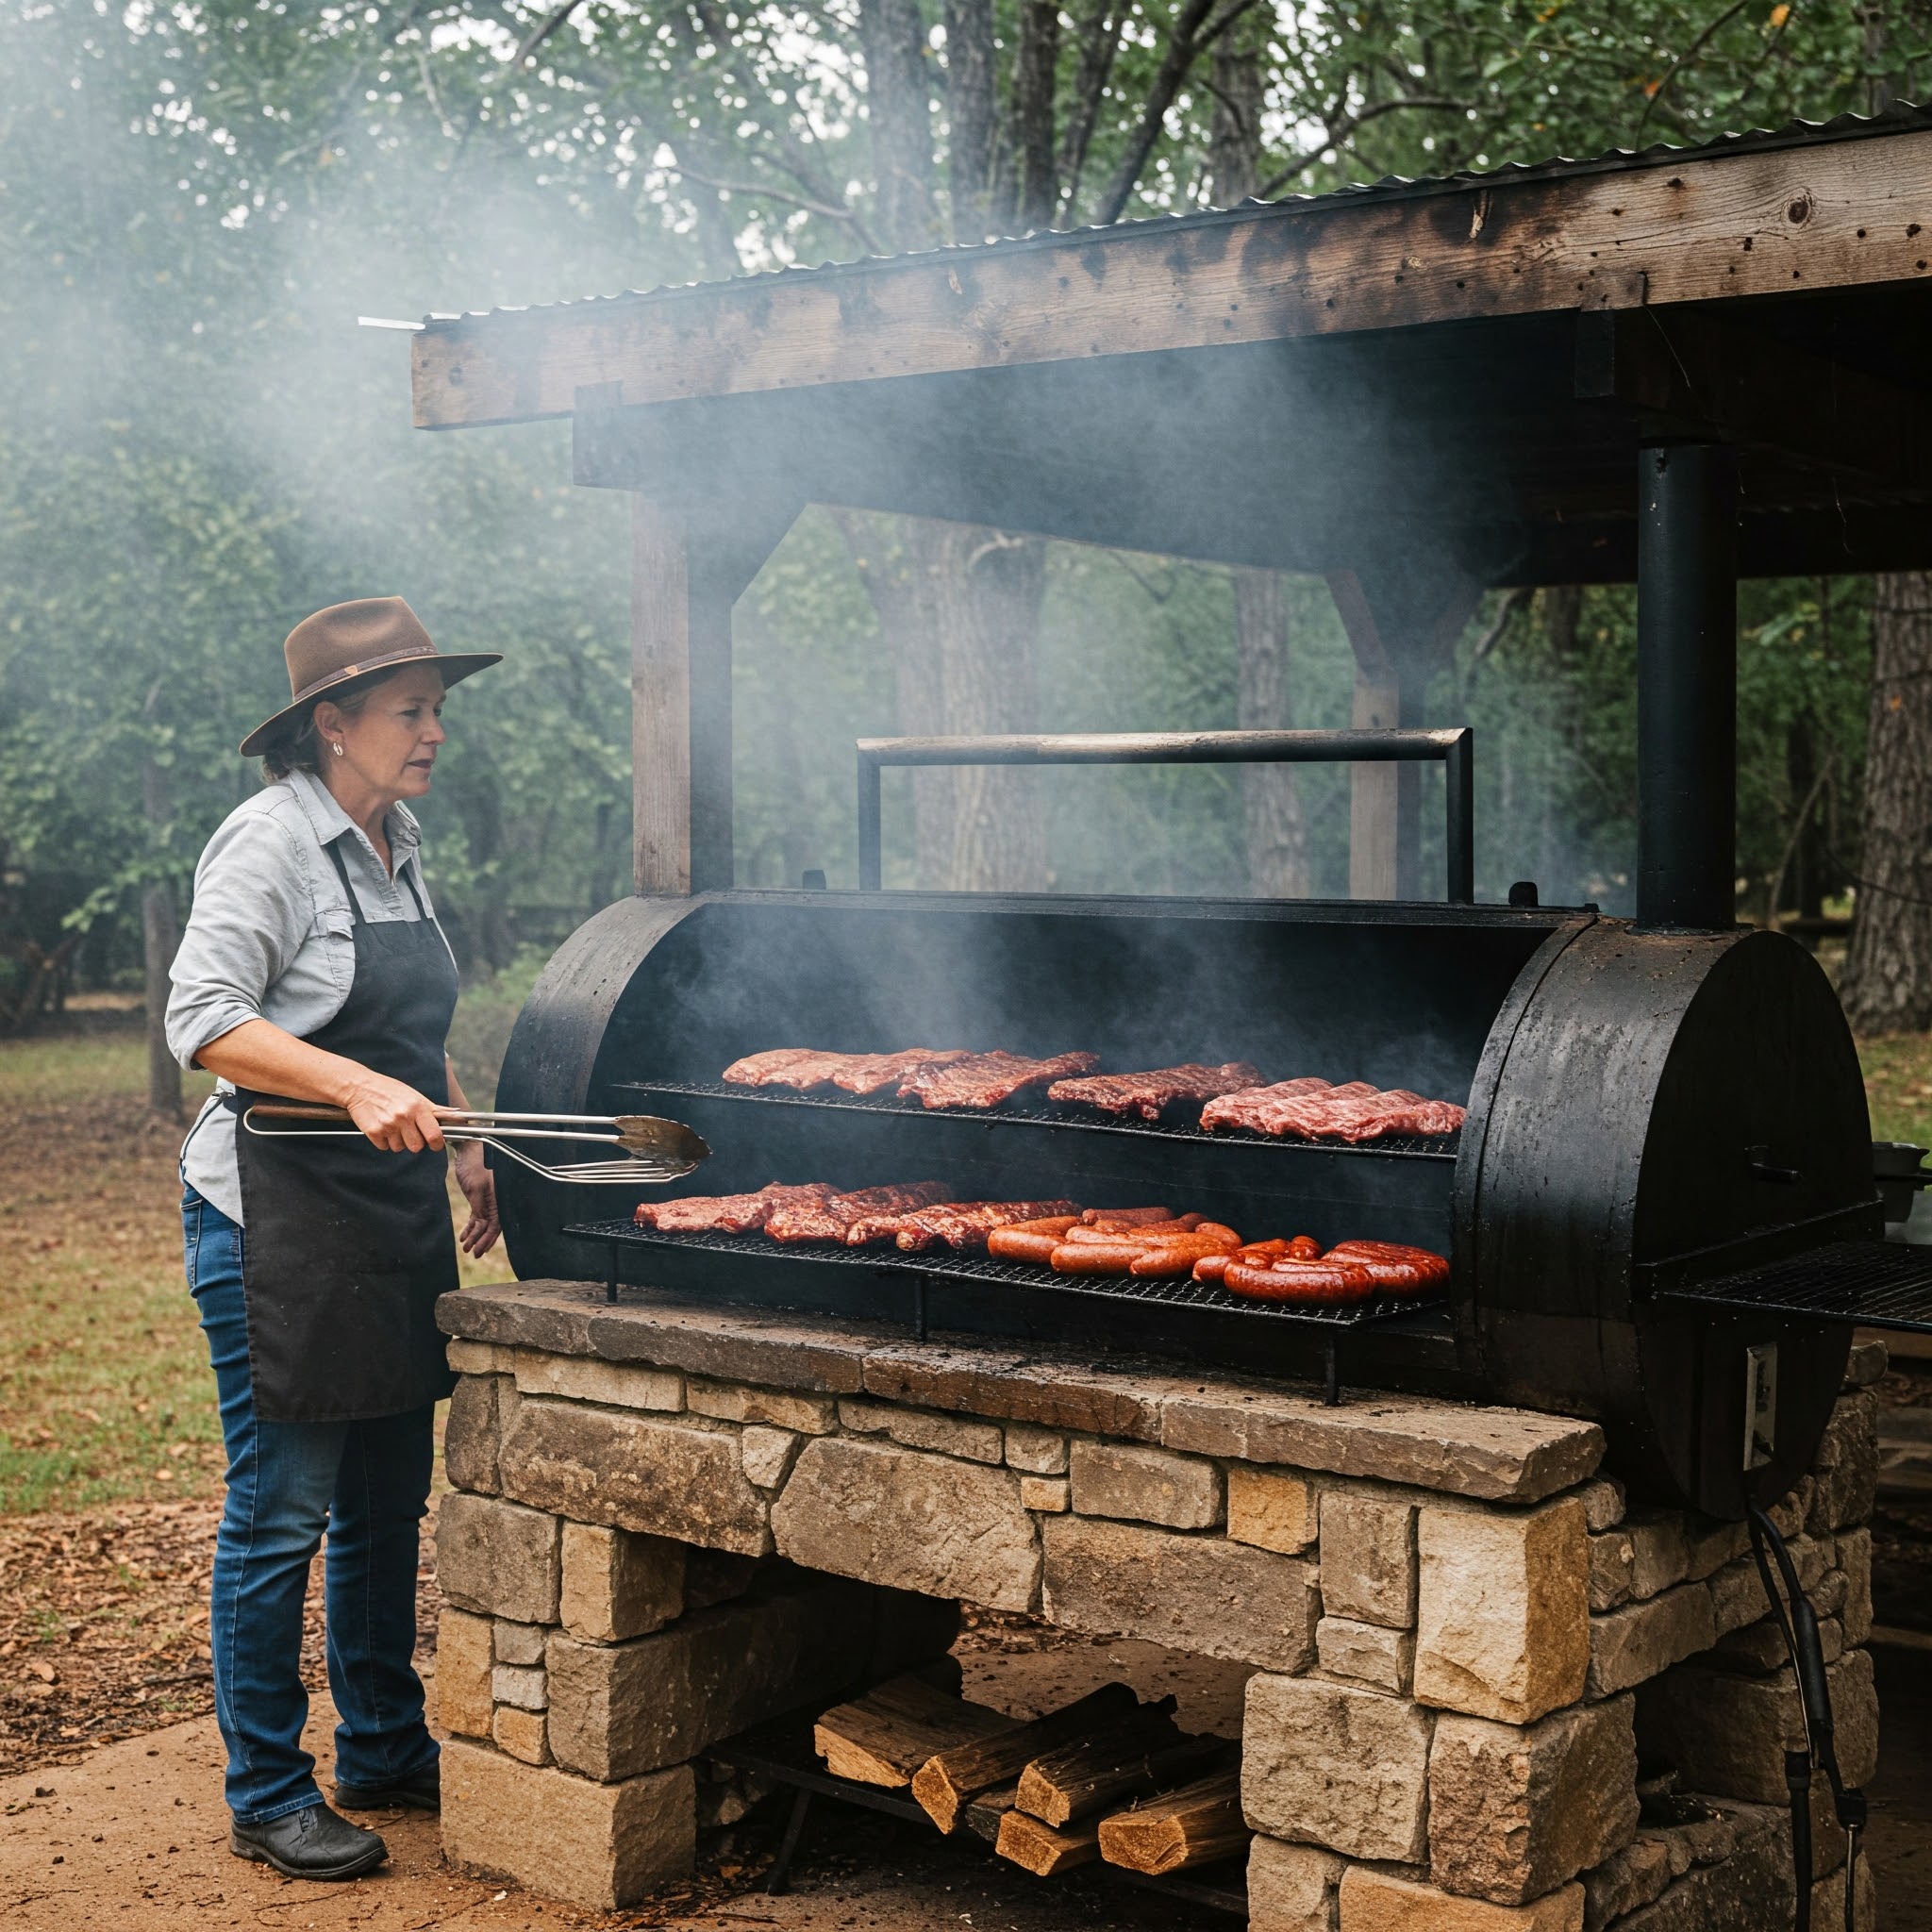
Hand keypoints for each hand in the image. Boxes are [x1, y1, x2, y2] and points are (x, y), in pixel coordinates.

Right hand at [342, 1072, 446, 1152]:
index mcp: (418, 1107)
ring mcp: (388, 1125)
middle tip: (409, 1132)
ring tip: (393, 1125)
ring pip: (400, 1148)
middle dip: (415, 1142)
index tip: (435, 1144)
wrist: (360, 1087)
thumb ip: (434, 1109)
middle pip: (417, 1147)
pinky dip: (383, 1141)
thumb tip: (457, 1116)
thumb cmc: (390, 1091)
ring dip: (397, 1141)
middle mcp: (404, 1117)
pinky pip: (384, 1147)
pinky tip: (382, 1126)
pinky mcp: (373, 1132)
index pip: (434, 1135)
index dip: (436, 1143)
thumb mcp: (415, 1096)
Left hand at [452, 1143, 500, 1257]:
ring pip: (483, 1224)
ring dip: (474, 1236)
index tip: (480, 1250)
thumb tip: (482, 1224)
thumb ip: (480, 1205)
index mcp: (500, 1199)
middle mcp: (497, 1202)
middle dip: (482, 1241)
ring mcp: (488, 1201)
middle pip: (491, 1227)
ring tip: (465, 1247)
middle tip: (472, 1253)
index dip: (489, 1238)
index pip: (497, 1224)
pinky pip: (477, 1217)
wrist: (468, 1151)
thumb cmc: (474, 1165)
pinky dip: (470, 1227)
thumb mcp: (476, 1186)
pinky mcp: (479, 1199)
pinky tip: (463, 1236)